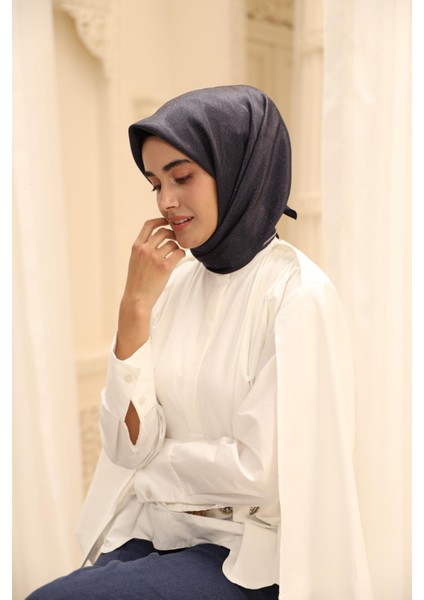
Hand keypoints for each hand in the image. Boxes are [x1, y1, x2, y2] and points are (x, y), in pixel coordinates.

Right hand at [116, 217, 184, 358]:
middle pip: (163, 232)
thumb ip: (143, 248)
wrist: (137, 298)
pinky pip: (178, 253)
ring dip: (176, 246)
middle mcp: (145, 250)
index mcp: (137, 246)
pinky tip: (179, 258)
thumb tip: (157, 236)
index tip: (166, 221)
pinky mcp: (165, 267)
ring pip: (172, 243)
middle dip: (172, 234)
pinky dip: (181, 254)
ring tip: (175, 253)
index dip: (160, 220)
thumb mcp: (135, 260)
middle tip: (175, 240)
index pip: (149, 225)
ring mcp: (155, 258)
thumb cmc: (137, 280)